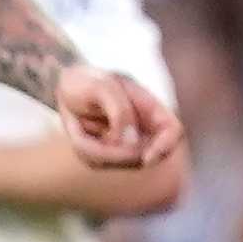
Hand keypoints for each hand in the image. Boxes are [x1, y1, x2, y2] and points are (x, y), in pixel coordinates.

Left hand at [52, 63, 181, 168]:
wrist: (69, 86)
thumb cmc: (88, 80)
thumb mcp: (101, 86)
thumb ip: (119, 111)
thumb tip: (130, 143)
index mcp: (152, 109)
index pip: (173, 132)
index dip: (164, 147)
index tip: (146, 158)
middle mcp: (145, 130)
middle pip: (142, 156)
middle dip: (112, 151)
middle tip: (81, 130)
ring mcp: (128, 145)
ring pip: (115, 161)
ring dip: (91, 147)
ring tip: (75, 124)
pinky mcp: (108, 155)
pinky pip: (97, 161)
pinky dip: (82, 146)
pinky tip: (74, 128)